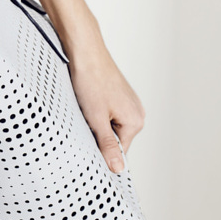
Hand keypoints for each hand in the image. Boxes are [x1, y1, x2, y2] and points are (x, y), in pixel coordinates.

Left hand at [67, 40, 144, 175]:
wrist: (85, 51)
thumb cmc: (91, 80)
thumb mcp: (96, 119)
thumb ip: (107, 145)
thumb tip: (118, 168)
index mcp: (136, 121)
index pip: (119, 152)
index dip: (101, 151)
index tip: (87, 145)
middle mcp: (136, 112)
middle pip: (114, 138)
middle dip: (97, 135)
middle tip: (84, 122)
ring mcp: (128, 102)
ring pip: (108, 125)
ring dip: (94, 122)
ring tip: (85, 108)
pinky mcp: (117, 94)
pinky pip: (106, 112)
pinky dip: (94, 111)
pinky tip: (86, 101)